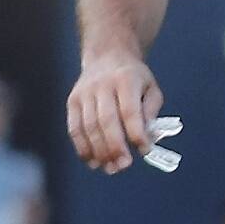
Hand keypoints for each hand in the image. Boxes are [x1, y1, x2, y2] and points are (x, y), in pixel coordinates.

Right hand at [62, 48, 168, 175]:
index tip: (145, 149)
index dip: (136, 133)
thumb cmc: (133, 78)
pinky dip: (82, 147)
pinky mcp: (72, 101)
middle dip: (115, 146)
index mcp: (126, 79)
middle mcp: (102, 84)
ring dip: (99, 151)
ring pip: (89, 127)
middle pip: (107, 120)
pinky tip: (92, 161)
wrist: (107, 55)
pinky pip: (74, 128)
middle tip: (124, 165)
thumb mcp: (150, 88)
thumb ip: (152, 112)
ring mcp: (84, 93)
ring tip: (110, 168)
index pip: (129, 110)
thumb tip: (149, 137)